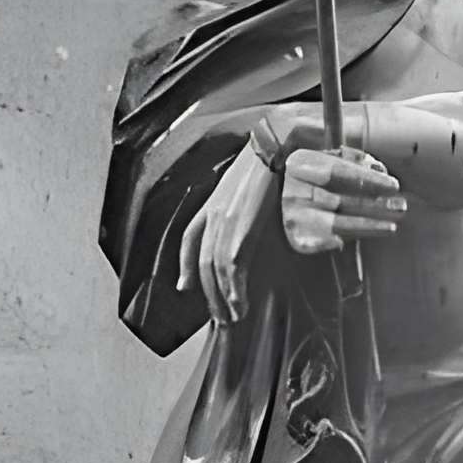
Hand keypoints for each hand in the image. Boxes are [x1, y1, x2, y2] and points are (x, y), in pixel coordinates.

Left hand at [177, 142, 274, 324]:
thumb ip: (241, 206)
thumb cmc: (271, 164)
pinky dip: (235, 290)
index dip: (186, 266)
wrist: (278, 145)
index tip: (184, 287)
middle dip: (210, 294)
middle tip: (220, 317)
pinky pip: (232, 268)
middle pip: (203, 264)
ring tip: (234, 317)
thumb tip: (250, 219)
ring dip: (224, 298)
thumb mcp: (248, 186)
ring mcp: (225, 222)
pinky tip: (240, 304)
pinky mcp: (240, 229)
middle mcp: (213, 214)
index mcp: (213, 203)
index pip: (190, 240)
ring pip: (216, 271)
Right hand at [281, 146, 406, 254]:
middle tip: (401, 207)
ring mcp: (293, 214)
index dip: (368, 179)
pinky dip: (336, 242)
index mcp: (301, 163)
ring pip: (337, 224)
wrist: (271, 200)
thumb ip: (351, 158)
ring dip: (367, 226)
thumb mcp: (325, 158)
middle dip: (375, 205)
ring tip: (391, 227)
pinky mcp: (294, 235)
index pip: (339, 171)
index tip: (394, 185)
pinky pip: (319, 243)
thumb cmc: (308, 175)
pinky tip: (352, 243)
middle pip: (342, 200)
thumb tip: (377, 167)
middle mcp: (294, 190)